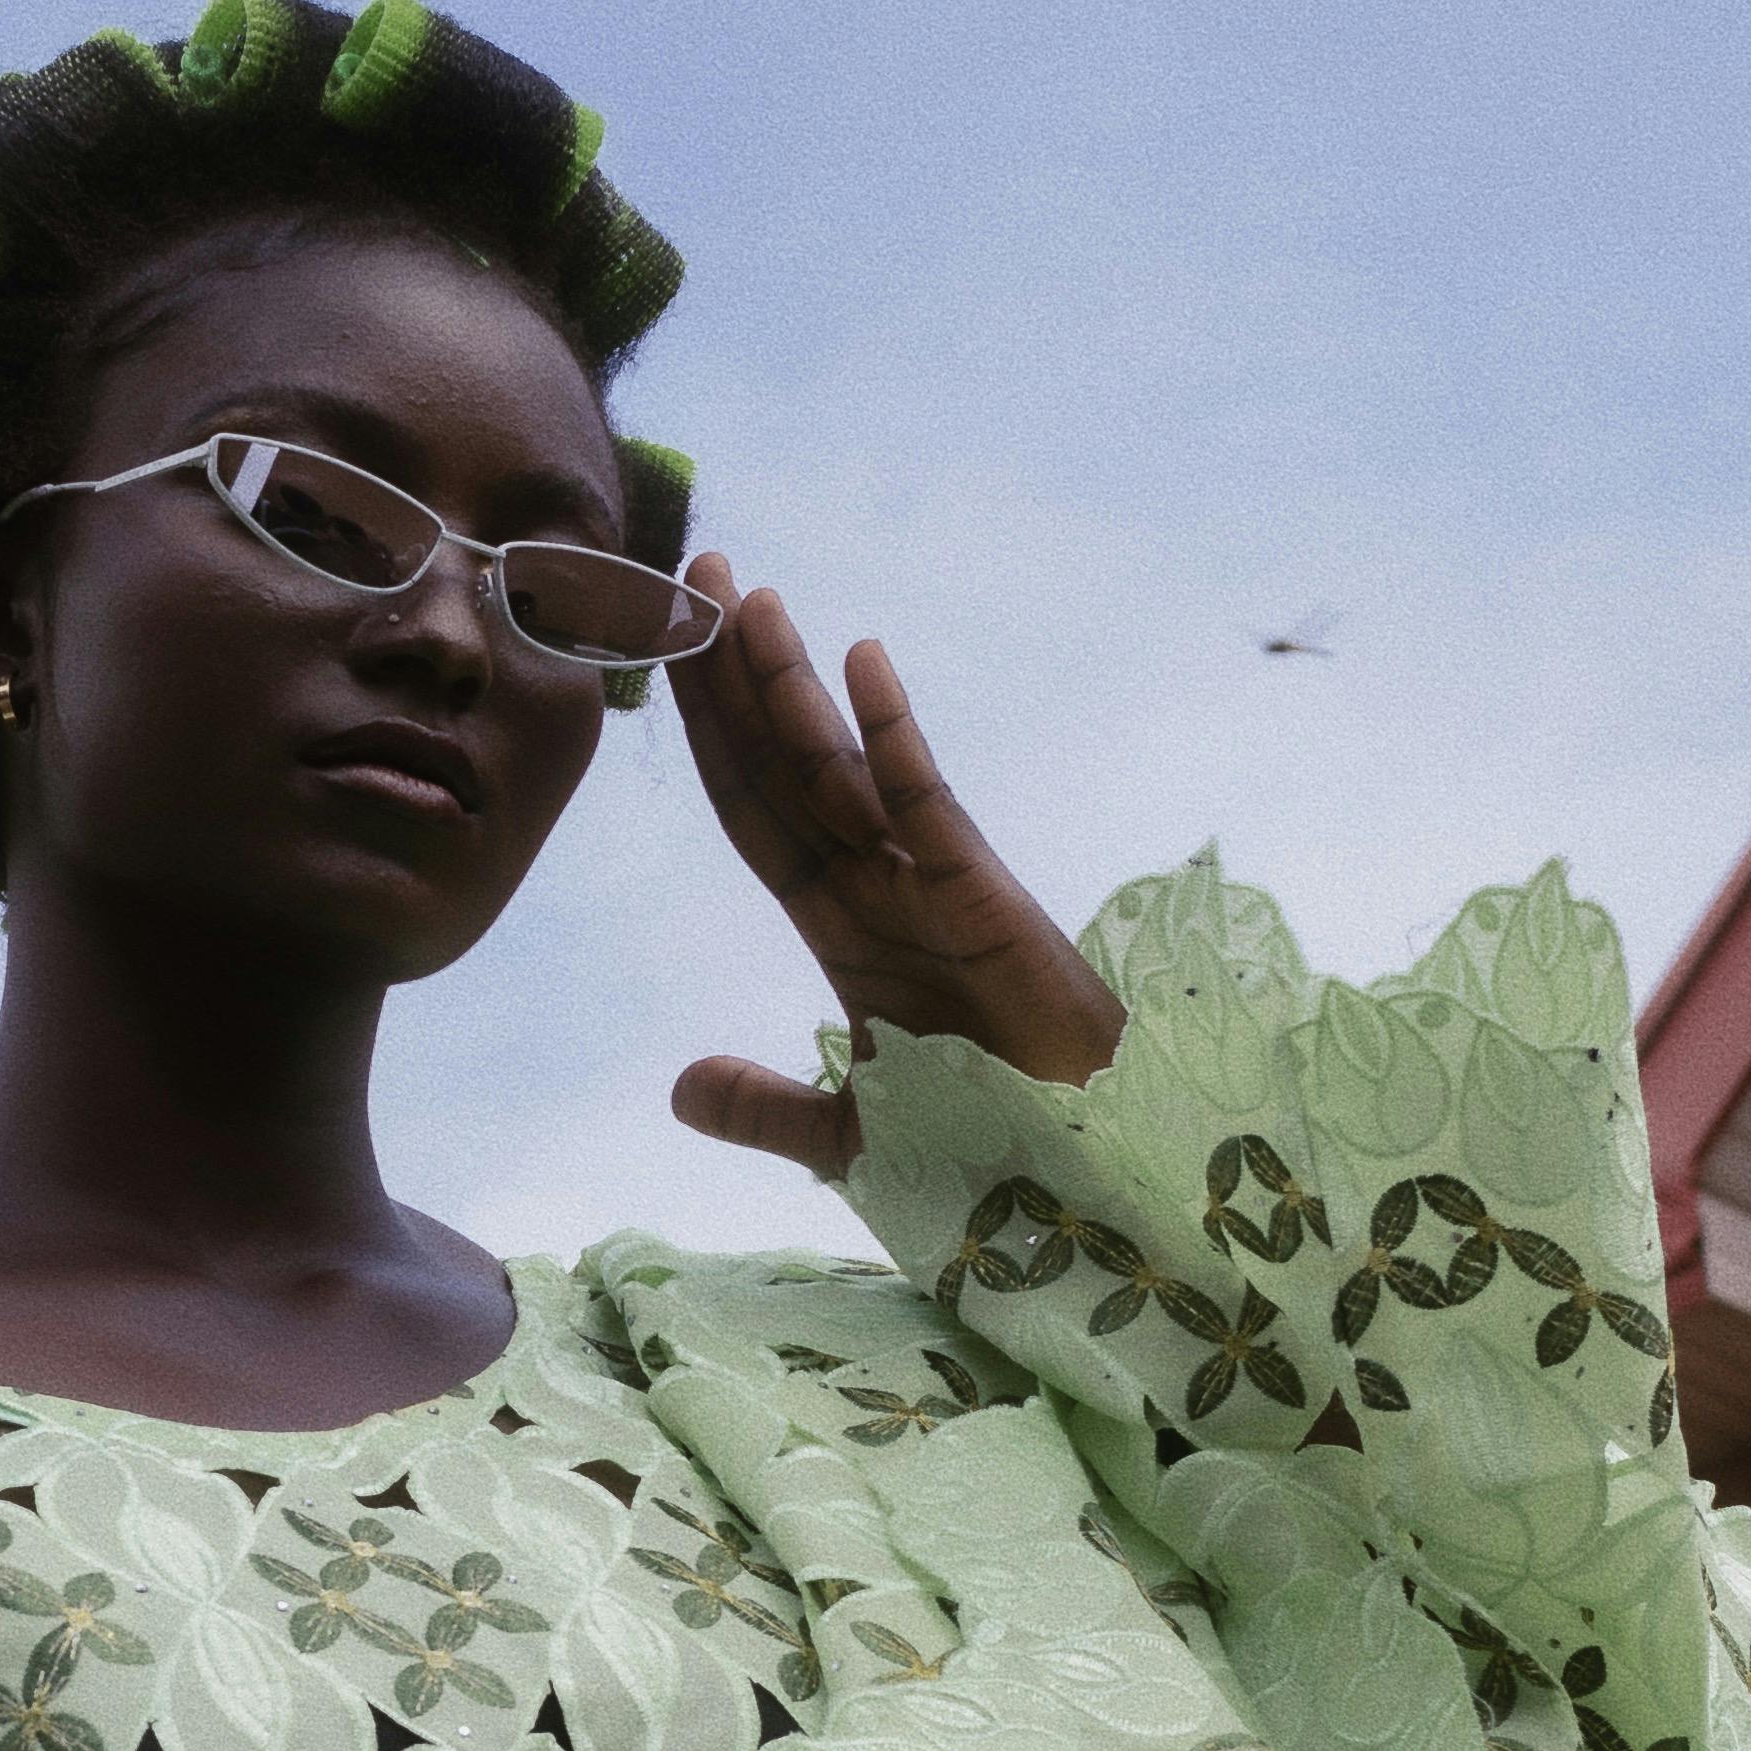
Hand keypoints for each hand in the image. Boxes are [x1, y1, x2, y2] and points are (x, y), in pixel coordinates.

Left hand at [665, 558, 1123, 1182]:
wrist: (1081, 1180)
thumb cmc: (984, 1146)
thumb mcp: (850, 1138)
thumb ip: (766, 1109)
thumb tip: (680, 1087)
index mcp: (840, 925)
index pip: (753, 811)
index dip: (710, 735)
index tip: (669, 652)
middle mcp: (877, 888)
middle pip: (782, 766)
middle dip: (733, 676)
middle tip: (691, 569)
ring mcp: (927, 888)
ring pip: (837, 771)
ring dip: (787, 686)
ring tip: (743, 600)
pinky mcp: (983, 901)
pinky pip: (924, 806)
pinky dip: (892, 737)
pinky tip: (862, 662)